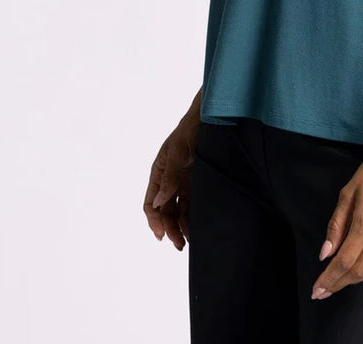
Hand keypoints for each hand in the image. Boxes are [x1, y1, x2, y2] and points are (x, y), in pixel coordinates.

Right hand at [143, 114, 198, 249]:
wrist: (211, 117)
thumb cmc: (189, 130)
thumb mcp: (178, 152)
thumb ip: (170, 177)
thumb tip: (160, 202)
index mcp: (158, 172)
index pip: (151, 203)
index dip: (155, 220)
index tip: (162, 235)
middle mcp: (169, 180)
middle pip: (165, 211)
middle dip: (170, 228)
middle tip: (179, 245)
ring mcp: (183, 181)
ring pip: (178, 210)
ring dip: (181, 226)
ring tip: (188, 241)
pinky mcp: (197, 181)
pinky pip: (192, 203)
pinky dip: (192, 217)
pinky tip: (196, 227)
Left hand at [310, 142, 362, 299]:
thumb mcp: (349, 192)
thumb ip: (336, 225)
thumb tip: (325, 254)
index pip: (344, 260)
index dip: (329, 279)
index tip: (317, 290)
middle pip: (359, 270)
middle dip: (339, 283)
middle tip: (324, 291)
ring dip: (357, 279)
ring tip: (342, 280)